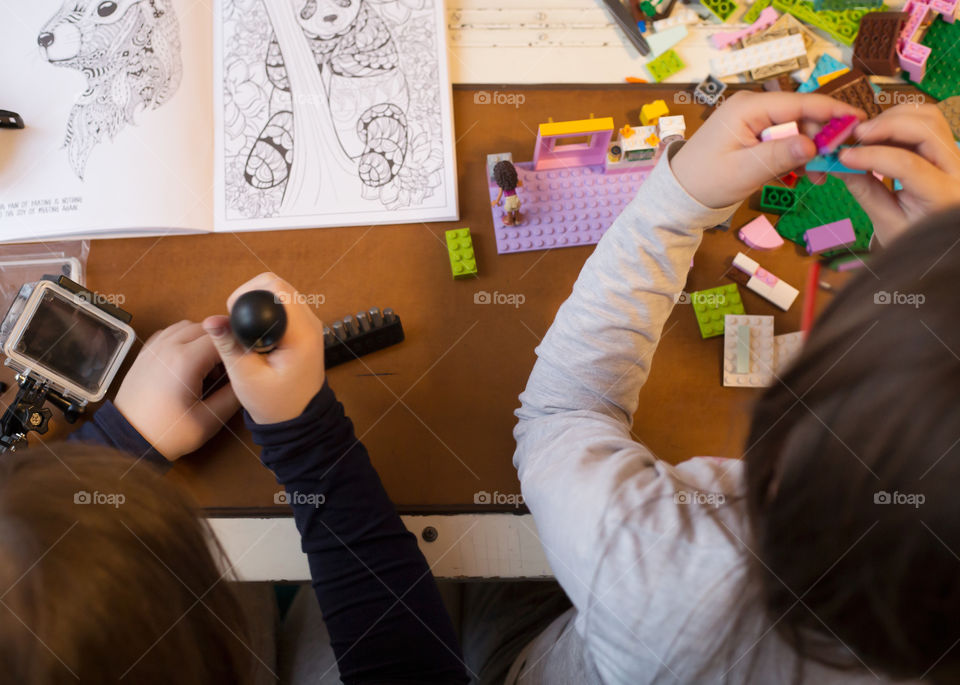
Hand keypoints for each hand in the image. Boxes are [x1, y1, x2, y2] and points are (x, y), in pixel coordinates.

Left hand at [114, 321, 239, 459]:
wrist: (128, 439)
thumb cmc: (168, 433)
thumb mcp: (209, 420)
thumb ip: (234, 394)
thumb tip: (246, 377)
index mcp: (185, 360)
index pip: (222, 337)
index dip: (237, 347)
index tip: (242, 361)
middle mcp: (168, 346)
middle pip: (206, 327)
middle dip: (222, 342)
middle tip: (226, 368)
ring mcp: (154, 347)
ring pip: (188, 326)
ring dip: (203, 338)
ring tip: (207, 365)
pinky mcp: (146, 352)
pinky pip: (171, 332)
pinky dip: (185, 339)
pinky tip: (188, 360)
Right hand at [202, 273, 325, 424]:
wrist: (298, 417)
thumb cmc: (275, 403)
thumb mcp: (246, 378)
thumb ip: (229, 346)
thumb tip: (210, 320)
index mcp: (301, 333)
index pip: (275, 288)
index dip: (247, 295)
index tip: (234, 317)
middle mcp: (310, 322)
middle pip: (276, 285)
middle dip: (249, 297)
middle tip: (238, 325)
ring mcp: (309, 322)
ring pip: (279, 292)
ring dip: (257, 304)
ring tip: (247, 333)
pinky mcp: (304, 326)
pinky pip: (282, 304)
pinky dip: (265, 311)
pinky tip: (257, 334)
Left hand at [671, 91, 864, 207]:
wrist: (681, 194)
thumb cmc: (705, 181)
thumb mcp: (745, 170)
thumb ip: (779, 155)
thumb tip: (813, 144)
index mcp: (748, 107)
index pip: (800, 103)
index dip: (832, 113)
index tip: (859, 124)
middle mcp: (753, 107)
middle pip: (802, 116)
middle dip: (823, 138)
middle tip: (839, 162)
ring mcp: (754, 121)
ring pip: (796, 129)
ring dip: (812, 150)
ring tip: (822, 175)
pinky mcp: (755, 135)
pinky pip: (785, 140)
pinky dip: (797, 156)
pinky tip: (808, 174)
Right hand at [836, 104, 959, 244]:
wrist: (936, 239)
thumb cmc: (913, 236)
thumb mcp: (886, 222)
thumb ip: (864, 190)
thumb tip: (838, 165)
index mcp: (942, 195)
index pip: (908, 164)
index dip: (872, 156)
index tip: (843, 157)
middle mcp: (956, 169)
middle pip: (926, 127)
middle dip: (886, 125)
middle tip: (854, 135)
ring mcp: (954, 154)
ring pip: (928, 116)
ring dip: (893, 117)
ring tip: (865, 134)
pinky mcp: (945, 147)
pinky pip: (925, 121)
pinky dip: (898, 120)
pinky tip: (877, 134)